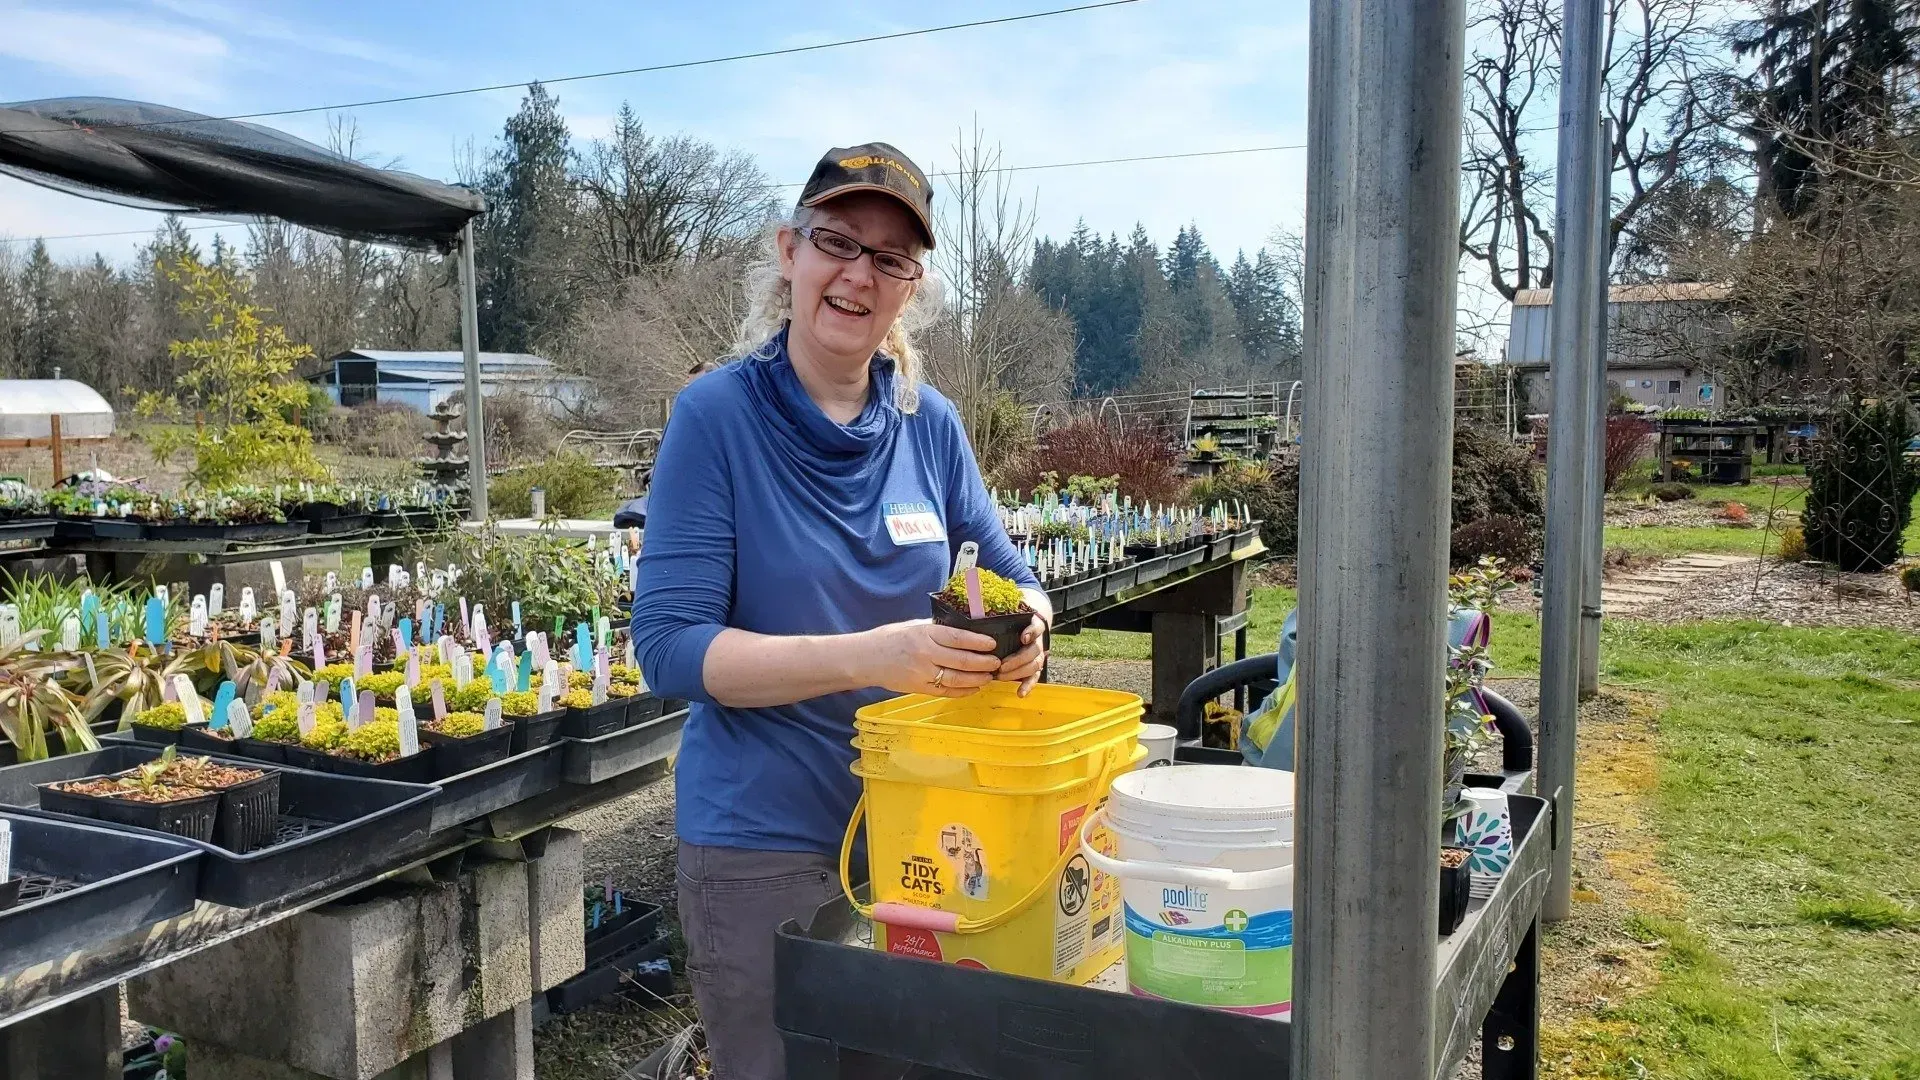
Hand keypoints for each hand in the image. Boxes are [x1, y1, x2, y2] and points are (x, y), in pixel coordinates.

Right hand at [858, 620, 1002, 697]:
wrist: (865, 659)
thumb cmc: (889, 639)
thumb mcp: (912, 626)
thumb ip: (935, 628)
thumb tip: (960, 626)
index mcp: (924, 634)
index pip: (958, 637)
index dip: (979, 641)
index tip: (992, 643)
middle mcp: (925, 654)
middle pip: (962, 660)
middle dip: (984, 663)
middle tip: (997, 662)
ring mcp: (922, 673)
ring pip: (957, 679)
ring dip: (978, 679)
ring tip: (989, 676)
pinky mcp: (919, 688)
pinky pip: (946, 691)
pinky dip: (963, 691)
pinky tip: (974, 688)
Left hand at [996, 615, 1048, 696]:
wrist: (1030, 622)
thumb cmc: (1013, 618)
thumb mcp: (1009, 612)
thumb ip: (998, 612)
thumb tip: (977, 609)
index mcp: (1032, 625)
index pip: (1036, 627)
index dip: (1032, 632)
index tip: (1023, 637)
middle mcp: (1037, 640)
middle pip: (1034, 650)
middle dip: (1018, 660)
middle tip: (1000, 666)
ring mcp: (1038, 654)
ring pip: (1034, 664)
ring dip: (1018, 672)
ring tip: (1001, 677)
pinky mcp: (1035, 666)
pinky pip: (1034, 677)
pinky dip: (1028, 686)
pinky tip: (1020, 693)